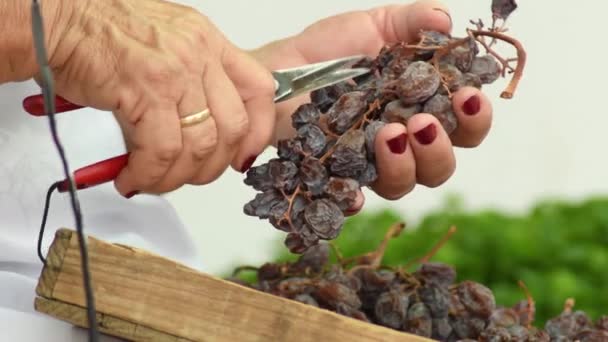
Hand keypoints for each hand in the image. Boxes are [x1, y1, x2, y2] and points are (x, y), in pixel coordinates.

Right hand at [45, 0, 275, 195]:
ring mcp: (175, 73)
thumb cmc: (103, 32)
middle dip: (213, 165)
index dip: (259, 131)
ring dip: (176, 177)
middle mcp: (199, 56)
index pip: (260, 89)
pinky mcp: (145, 93)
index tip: (242, 156)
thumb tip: (205, 124)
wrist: (58, 21)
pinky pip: (162, 151)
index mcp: (210, 42)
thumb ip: (194, 77)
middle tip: (188, 176)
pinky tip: (133, 178)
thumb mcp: (167, 43)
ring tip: (152, 181)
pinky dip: (149, 174)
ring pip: (200, 145)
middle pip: (234, 127)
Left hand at [251, 0, 492, 212]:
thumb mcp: (374, 26)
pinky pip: (351, 199)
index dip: (474, 118)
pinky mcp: (338, 176)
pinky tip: (354, 191)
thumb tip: (446, 21)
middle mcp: (403, 141)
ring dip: (405, 166)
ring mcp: (371, 162)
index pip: (464, 125)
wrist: (280, 69)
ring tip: (389, 134)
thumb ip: (412, 21)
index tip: (467, 97)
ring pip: (404, 184)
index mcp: (422, 107)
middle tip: (422, 122)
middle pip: (441, 165)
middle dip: (439, 148)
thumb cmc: (329, 50)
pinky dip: (355, 199)